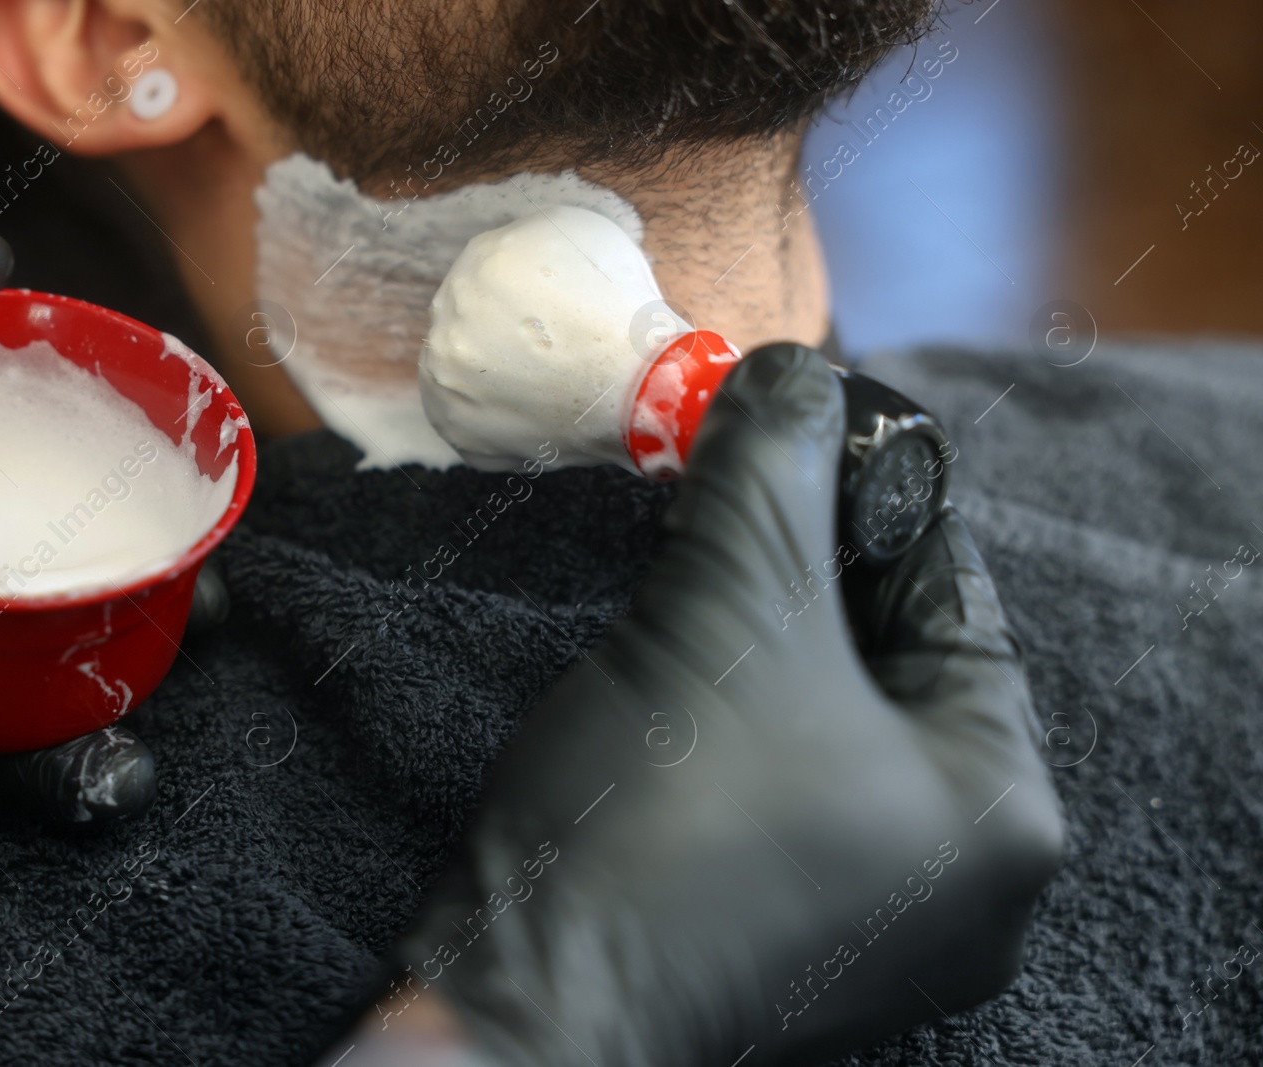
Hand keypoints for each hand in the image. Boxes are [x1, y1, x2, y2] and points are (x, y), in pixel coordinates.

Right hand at [351, 344, 1062, 1065]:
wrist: (526, 997)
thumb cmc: (659, 812)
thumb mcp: (732, 604)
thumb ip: (775, 462)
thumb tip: (795, 368)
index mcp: (1003, 810)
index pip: (953, 593)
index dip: (872, 487)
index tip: (797, 418)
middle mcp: (964, 880)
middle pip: (891, 658)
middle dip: (803, 557)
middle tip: (728, 476)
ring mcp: (874, 920)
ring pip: (829, 718)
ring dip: (760, 628)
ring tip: (692, 554)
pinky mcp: (785, 933)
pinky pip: (785, 782)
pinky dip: (737, 708)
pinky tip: (677, 659)